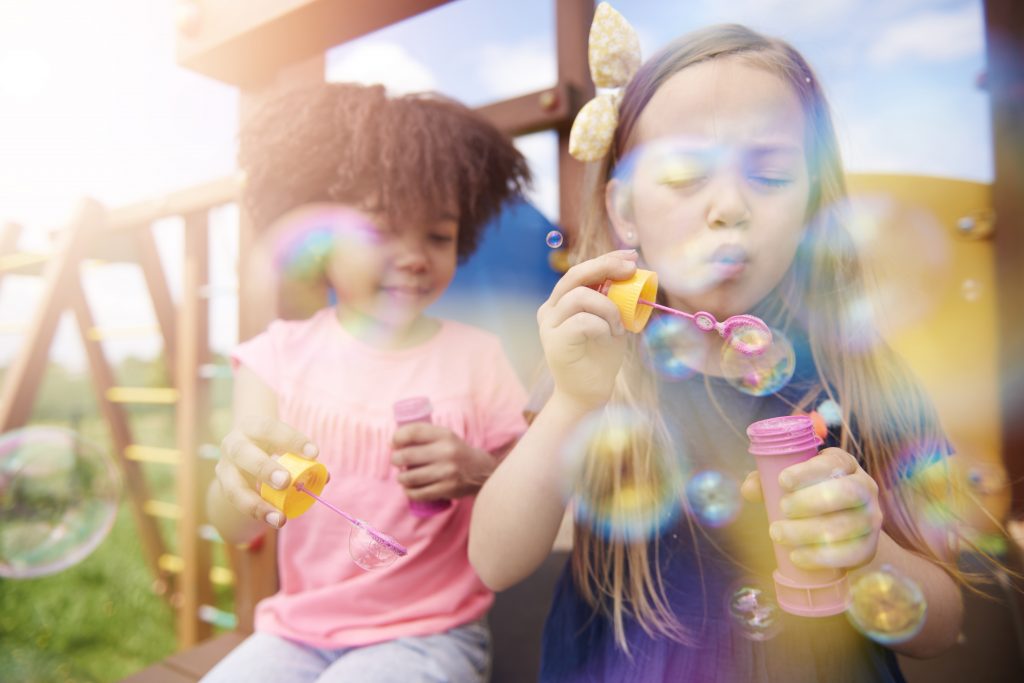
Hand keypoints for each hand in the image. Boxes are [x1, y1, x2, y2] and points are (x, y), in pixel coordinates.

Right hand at [216, 415, 319, 528]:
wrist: (242, 449)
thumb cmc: (271, 444)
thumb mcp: (284, 443)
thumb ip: (303, 458)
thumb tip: (324, 477)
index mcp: (251, 427)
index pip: (270, 428)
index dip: (292, 440)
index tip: (314, 453)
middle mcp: (233, 444)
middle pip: (243, 454)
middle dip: (264, 468)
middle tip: (286, 482)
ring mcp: (224, 468)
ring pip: (234, 487)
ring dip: (256, 503)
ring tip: (280, 518)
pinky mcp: (224, 488)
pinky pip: (237, 504)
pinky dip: (256, 512)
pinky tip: (274, 519)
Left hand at [391, 423, 496, 500]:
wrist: (482, 472)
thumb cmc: (456, 452)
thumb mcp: (445, 437)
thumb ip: (423, 435)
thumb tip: (392, 443)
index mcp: (445, 435)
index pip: (413, 432)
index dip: (397, 437)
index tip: (393, 443)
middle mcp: (446, 452)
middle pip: (407, 455)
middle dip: (395, 459)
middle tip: (396, 461)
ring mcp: (447, 472)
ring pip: (410, 477)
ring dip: (401, 478)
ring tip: (402, 476)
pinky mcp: (447, 489)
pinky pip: (419, 493)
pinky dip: (409, 492)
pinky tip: (409, 489)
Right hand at [537, 250, 637, 411]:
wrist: (588, 394)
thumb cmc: (601, 357)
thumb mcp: (611, 321)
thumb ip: (612, 299)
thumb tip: (631, 270)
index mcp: (561, 302)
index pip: (580, 271)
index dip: (605, 259)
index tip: (631, 257)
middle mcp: (550, 309)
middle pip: (575, 275)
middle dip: (605, 266)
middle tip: (631, 270)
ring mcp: (549, 325)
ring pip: (581, 296)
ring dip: (609, 308)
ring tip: (618, 327)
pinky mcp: (554, 341)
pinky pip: (583, 320)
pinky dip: (603, 325)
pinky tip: (611, 337)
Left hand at [741, 448, 882, 569]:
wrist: (837, 528)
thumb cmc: (805, 496)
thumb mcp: (787, 482)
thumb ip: (765, 481)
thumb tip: (749, 489)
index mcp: (844, 464)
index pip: (833, 463)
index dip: (808, 471)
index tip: (783, 481)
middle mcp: (865, 488)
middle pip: (847, 492)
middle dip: (811, 501)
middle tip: (782, 509)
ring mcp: (871, 518)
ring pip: (846, 525)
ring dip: (809, 532)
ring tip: (778, 534)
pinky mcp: (870, 546)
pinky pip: (852, 553)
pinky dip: (821, 557)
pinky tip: (797, 556)